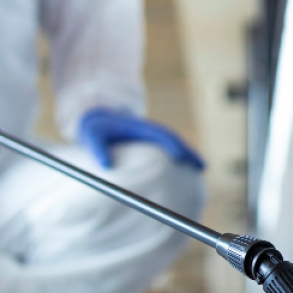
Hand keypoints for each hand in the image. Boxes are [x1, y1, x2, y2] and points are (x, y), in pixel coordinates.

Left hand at [78, 108, 204, 170]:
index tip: (180, 157)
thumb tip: (104, 164)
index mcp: (140, 127)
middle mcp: (150, 132)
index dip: (172, 145)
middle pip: (175, 141)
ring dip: (188, 157)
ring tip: (200, 170)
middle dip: (188, 152)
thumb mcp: (90, 133)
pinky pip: (169, 152)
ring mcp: (152, 139)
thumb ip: (96, 147)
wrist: (98, 119)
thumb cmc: (95, 128)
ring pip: (175, 146)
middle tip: (201, 167)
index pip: (161, 135)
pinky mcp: (151, 146)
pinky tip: (186, 173)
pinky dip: (180, 159)